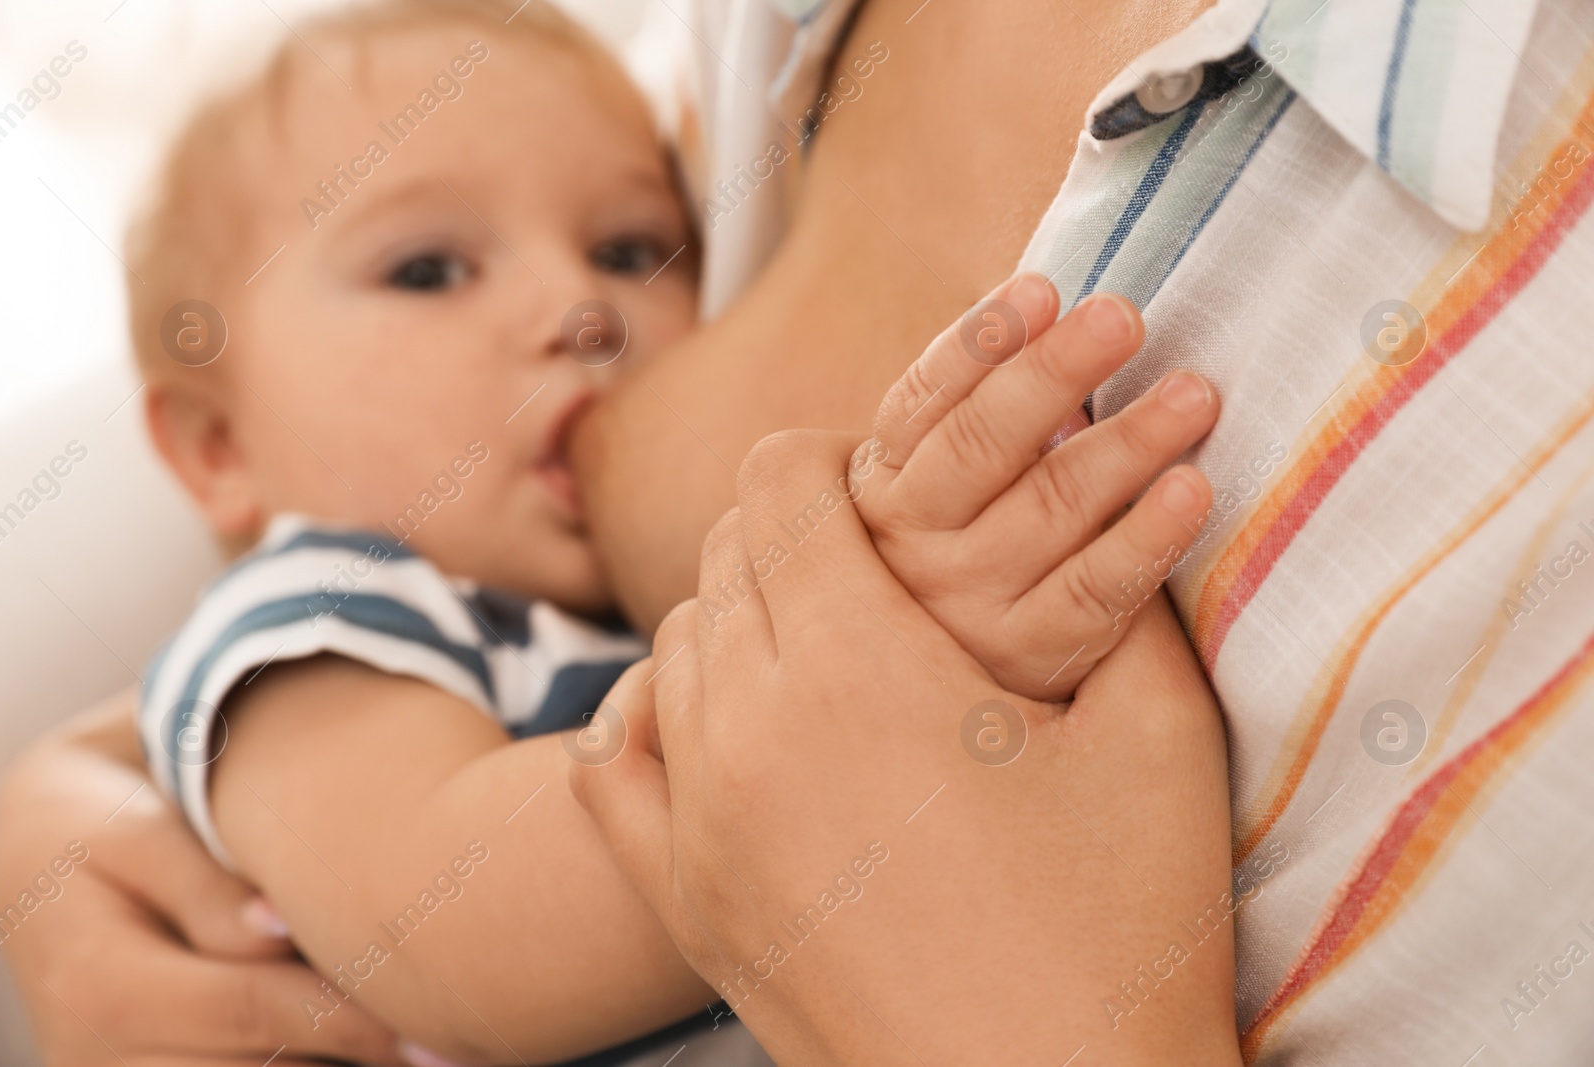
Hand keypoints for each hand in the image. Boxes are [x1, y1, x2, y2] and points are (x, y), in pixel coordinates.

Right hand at [0, 693, 406, 1066]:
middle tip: (448, 1049)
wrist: (37, 869)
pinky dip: (304, 1063)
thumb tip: (278, 930)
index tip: (431, 1031)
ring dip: (334, 1065)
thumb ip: (208, 889)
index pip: (250, 1008)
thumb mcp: (140, 835)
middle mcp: (99, 1060)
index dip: (349, 1020)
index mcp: (100, 987)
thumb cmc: (102, 832)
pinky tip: (372, 1048)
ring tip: (426, 1048)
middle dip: (354, 1055)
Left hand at [573, 431, 1238, 1065]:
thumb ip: (1125, 590)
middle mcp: (751, 731)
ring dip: (740, 611)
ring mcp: (702, 825)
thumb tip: (1124, 490)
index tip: (883, 474)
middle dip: (795, 527)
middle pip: (729, 556)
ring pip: (677, 645)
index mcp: (860, 669)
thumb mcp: (1159, 739)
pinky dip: (653, 711)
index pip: (783, 484)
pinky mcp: (688, 903)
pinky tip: (714, 715)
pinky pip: (616, 762)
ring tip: (823, 634)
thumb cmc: (1124, 935)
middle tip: (874, 553)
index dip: (832, 453)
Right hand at [852, 272, 1218, 699]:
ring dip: (1126, 443)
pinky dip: (1146, 538)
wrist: (930, 689)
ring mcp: (968, 602)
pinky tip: (1193, 490)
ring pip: (1047, 509)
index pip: (925, 400)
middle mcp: (914, 541)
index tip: (1043, 287)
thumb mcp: (932, 487)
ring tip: (1192, 393)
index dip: (982, 341)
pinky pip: (1094, 593)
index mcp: (884, 482)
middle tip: (1123, 317)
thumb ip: (977, 419)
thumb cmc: (955, 553)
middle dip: (1054, 371)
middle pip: (983, 444)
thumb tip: (1066, 312)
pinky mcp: (1030, 655)